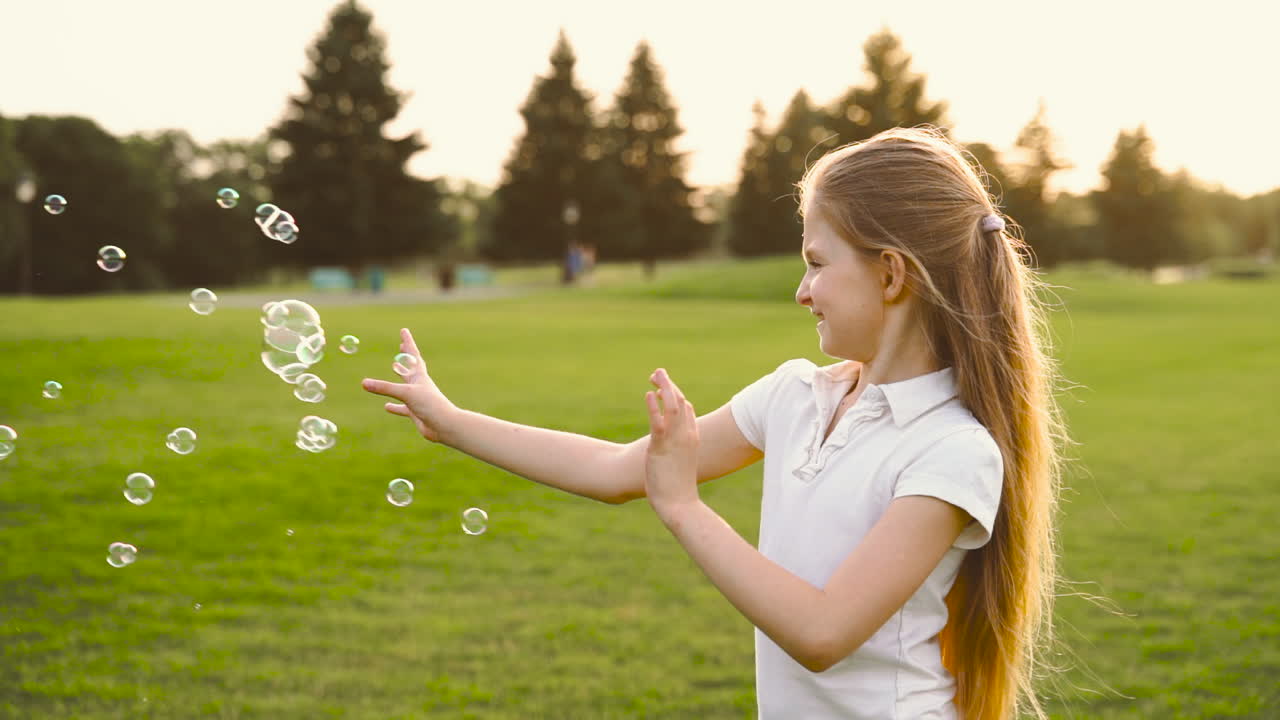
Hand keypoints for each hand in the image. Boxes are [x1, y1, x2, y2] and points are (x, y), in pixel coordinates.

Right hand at [362, 328, 459, 442]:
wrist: (445, 426)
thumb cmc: (430, 405)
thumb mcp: (405, 393)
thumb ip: (385, 388)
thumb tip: (363, 383)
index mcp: (419, 377)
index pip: (412, 355)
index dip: (408, 342)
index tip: (404, 330)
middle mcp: (419, 386)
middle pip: (410, 366)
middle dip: (405, 355)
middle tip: (402, 345)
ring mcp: (418, 399)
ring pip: (405, 386)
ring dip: (399, 377)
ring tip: (394, 368)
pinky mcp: (416, 413)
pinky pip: (402, 408)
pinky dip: (395, 407)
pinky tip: (387, 407)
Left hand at [644, 368, 699, 514]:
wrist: (680, 504)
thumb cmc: (679, 488)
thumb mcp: (681, 464)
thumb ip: (678, 452)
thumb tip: (671, 451)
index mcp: (693, 437)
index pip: (687, 408)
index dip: (675, 394)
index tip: (662, 389)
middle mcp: (687, 435)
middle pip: (680, 401)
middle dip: (669, 384)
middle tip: (658, 372)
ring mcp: (676, 440)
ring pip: (672, 405)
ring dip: (664, 387)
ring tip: (655, 374)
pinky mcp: (661, 446)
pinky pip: (658, 421)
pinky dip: (654, 406)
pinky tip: (649, 394)